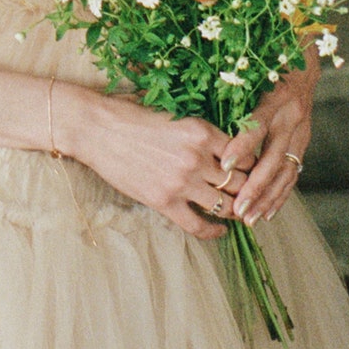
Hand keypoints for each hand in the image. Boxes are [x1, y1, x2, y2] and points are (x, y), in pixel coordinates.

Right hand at [61, 87, 248, 240]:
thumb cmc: (133, 117)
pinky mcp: (164, 201)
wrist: (97, 129)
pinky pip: (198, 224)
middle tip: (249, 194)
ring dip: (234, 210)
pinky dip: (213, 231)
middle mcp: (197, 157)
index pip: (244, 155)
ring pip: (225, 204)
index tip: (249, 170)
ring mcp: (181, 181)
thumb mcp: (176, 117)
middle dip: (247, 189)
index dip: (251, 165)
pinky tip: (219, 231)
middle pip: (240, 182)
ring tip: (236, 212)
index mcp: (202, 131)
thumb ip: (202, 134)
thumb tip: (226, 150)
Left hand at [221, 57, 317, 224]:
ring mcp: (301, 131)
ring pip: (286, 171)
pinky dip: (280, 195)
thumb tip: (191, 107)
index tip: (223, 164)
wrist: (301, 60)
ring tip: (249, 219)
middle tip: (237, 208)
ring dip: (267, 198)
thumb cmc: (262, 64)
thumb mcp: (244, 71)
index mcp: (275, 96)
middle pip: (274, 157)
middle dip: (255, 186)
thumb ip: (223, 88)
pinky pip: (293, 174)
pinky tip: (266, 213)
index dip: (242, 146)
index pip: (258, 125)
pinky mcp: (304, 142)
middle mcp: (291, 116)